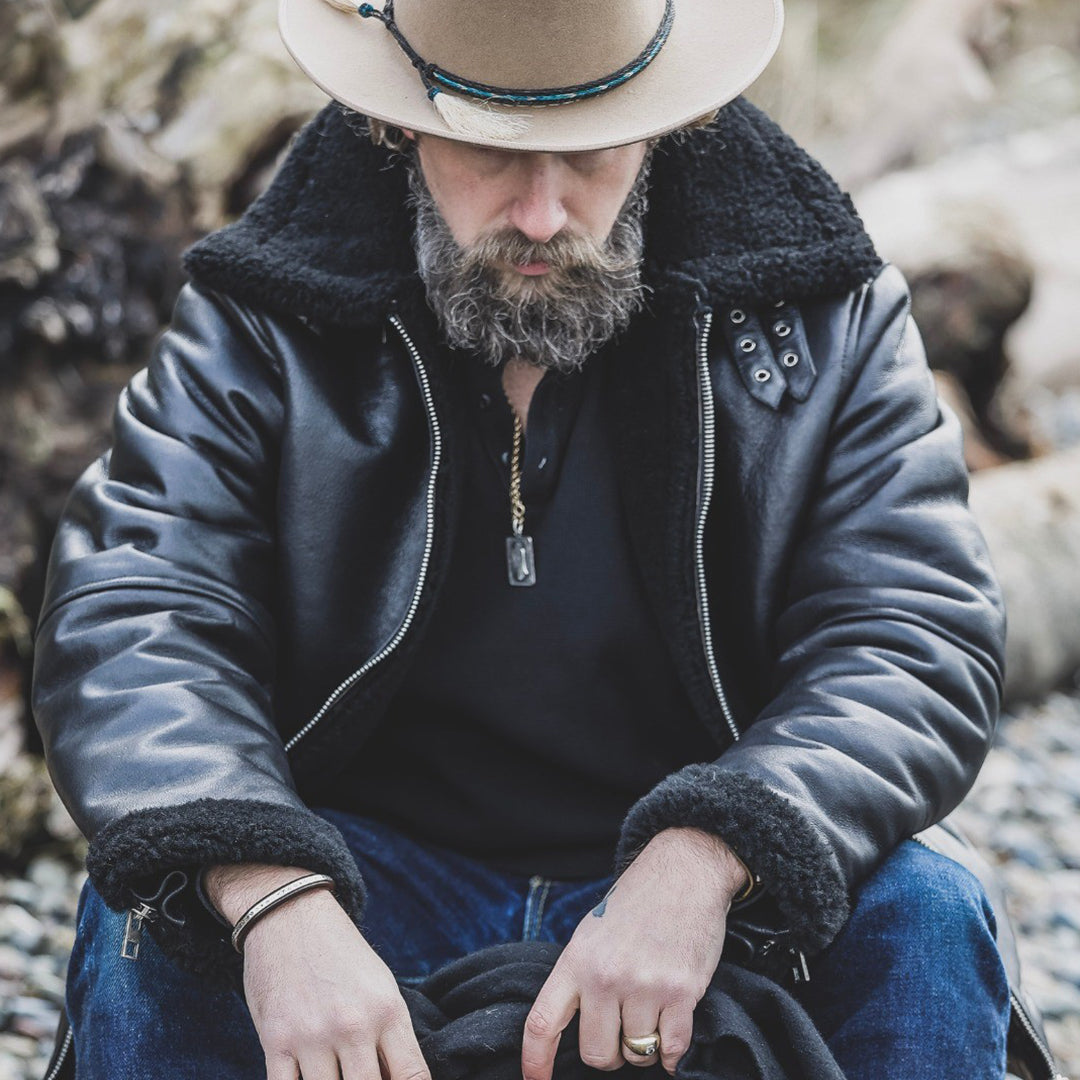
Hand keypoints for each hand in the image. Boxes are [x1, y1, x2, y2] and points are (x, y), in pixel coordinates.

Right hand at [204, 863, 431, 1079]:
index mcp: (387, 1010)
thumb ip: (389, 1036)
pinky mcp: (275, 1041)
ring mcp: (312, 1036)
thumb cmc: (341, 955)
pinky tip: (306, 1079)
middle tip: (357, 1076)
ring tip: (334, 1073)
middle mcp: (353, 1025)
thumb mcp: (380, 985)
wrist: (290, 915)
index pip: (411, 1077)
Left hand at [520, 829, 746, 1079]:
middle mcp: (606, 976)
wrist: (683, 871)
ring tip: (649, 1018)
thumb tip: (575, 1026)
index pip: (543, 1023)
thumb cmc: (635, 902)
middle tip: (619, 1034)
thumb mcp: (591, 932)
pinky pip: (672, 1049)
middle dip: (608, 1054)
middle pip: (596, 1054)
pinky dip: (672, 1053)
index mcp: (577, 960)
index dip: (535, 1062)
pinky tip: (671, 1036)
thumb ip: (580, 976)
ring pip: (636, 1054)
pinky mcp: (681, 992)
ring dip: (643, 1048)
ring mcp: (645, 986)